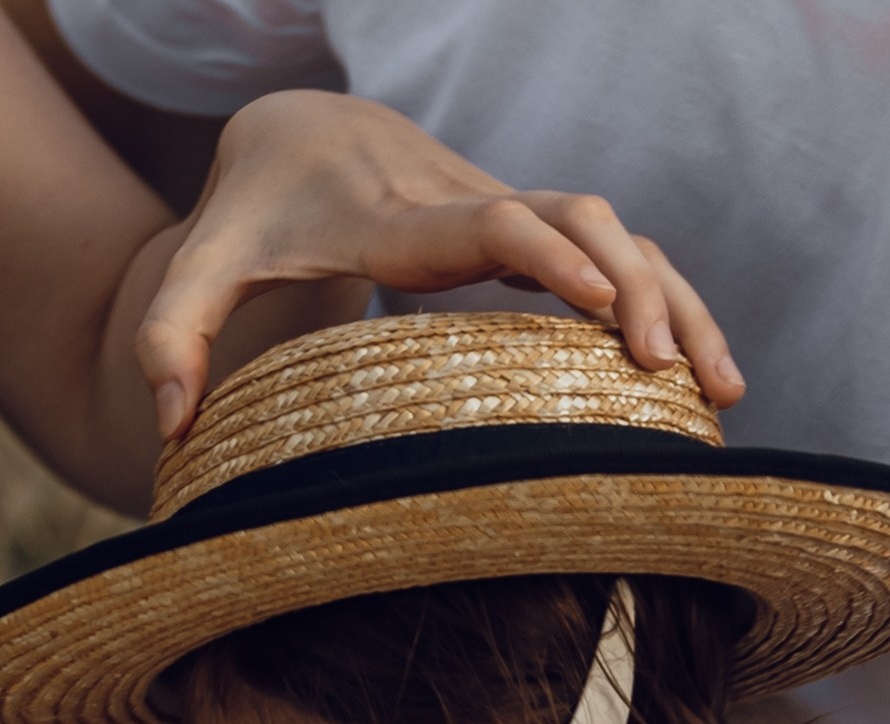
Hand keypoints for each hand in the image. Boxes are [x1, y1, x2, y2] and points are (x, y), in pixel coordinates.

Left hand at [137, 92, 742, 438]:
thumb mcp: (198, 265)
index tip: (600, 309)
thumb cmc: (248, 211)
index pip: (489, 222)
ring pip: (615, 234)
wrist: (290, 134)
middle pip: (579, 219)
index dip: (548, 256)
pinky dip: (664, 304)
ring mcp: (507, 213)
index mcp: (399, 214)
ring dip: (675, 301)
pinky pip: (614, 256)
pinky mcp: (526, 233)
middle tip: (672, 377)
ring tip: (721, 391)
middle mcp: (468, 202)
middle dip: (636, 288)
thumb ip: (170, 334)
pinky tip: (698, 377)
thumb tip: (168, 424)